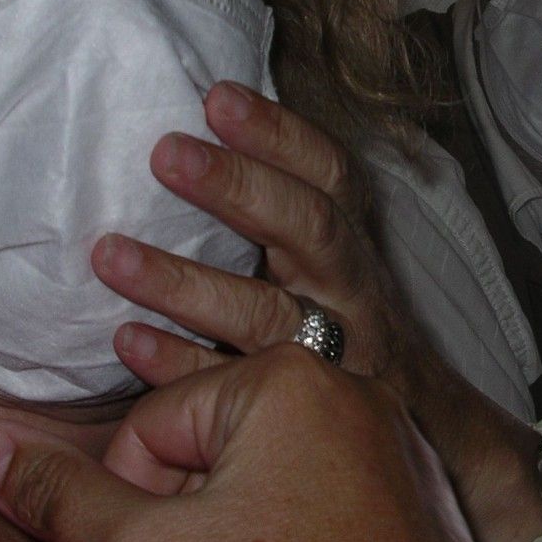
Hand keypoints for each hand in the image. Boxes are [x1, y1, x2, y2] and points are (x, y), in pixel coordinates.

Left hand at [93, 83, 541, 541]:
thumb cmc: (356, 339)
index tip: (217, 94)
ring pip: (267, 316)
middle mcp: (353, 298)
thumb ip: (289, 218)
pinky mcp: (308, 421)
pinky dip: (181, 367)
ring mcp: (335, 360)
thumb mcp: (337, 270)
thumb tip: (214, 127)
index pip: (330, 177)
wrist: (433, 447)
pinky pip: (238, 394)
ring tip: (109, 254)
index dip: (279, 133)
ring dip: (185, 282)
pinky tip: (126, 344)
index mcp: (353, 251)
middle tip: (165, 152)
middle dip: (239, 187)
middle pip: (309, 231)